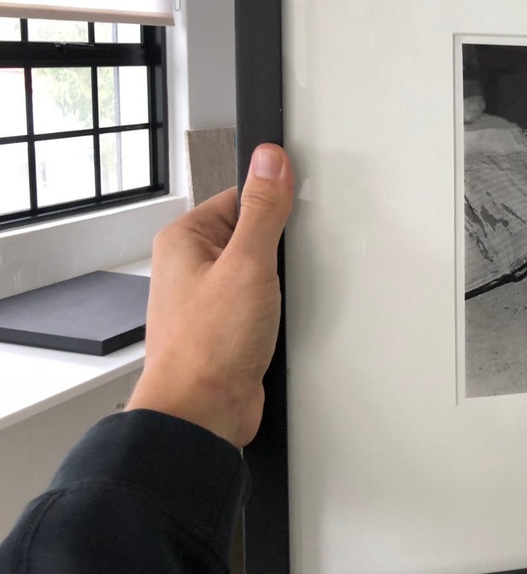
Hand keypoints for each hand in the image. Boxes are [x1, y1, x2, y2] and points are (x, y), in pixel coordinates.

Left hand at [126, 144, 293, 446]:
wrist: (201, 413)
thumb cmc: (205, 347)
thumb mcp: (247, 265)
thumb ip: (263, 210)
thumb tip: (270, 160)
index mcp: (185, 240)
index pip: (241, 196)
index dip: (273, 203)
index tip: (295, 211)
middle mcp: (193, 266)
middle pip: (255, 233)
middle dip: (280, 249)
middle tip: (281, 269)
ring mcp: (212, 298)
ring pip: (263, 271)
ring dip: (280, 285)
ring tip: (276, 302)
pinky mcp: (230, 326)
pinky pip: (264, 302)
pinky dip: (279, 310)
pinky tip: (279, 322)